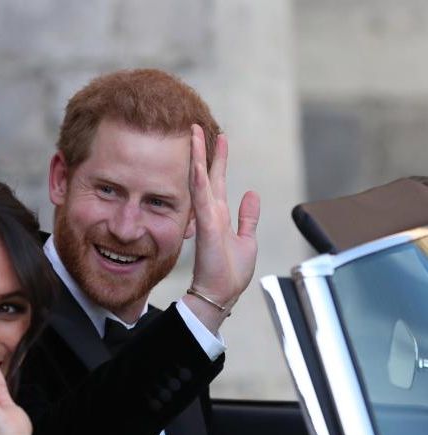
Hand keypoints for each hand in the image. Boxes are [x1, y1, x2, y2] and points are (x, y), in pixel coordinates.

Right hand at [187, 124, 259, 318]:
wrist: (220, 294)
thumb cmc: (230, 273)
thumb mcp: (247, 240)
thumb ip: (248, 217)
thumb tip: (252, 194)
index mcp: (220, 216)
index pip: (217, 181)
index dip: (218, 159)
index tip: (218, 138)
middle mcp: (211, 213)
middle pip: (207, 175)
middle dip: (204, 150)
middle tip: (198, 127)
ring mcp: (207, 218)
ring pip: (200, 180)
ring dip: (198, 157)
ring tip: (195, 134)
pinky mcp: (207, 227)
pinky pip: (202, 198)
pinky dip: (199, 179)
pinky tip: (197, 162)